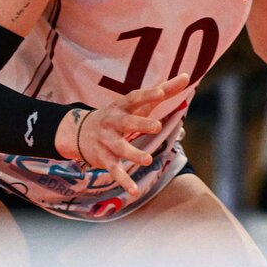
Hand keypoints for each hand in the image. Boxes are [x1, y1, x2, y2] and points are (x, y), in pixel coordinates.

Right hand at [56, 73, 189, 195]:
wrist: (79, 132)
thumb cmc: (119, 114)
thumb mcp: (136, 103)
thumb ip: (163, 90)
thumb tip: (187, 76)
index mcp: (123, 106)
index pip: (136, 98)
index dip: (148, 95)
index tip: (162, 91)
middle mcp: (113, 122)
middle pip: (127, 122)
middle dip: (141, 124)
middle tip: (157, 126)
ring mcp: (108, 141)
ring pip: (120, 148)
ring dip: (133, 154)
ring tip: (147, 160)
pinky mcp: (104, 158)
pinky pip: (115, 170)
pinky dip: (124, 181)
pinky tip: (134, 190)